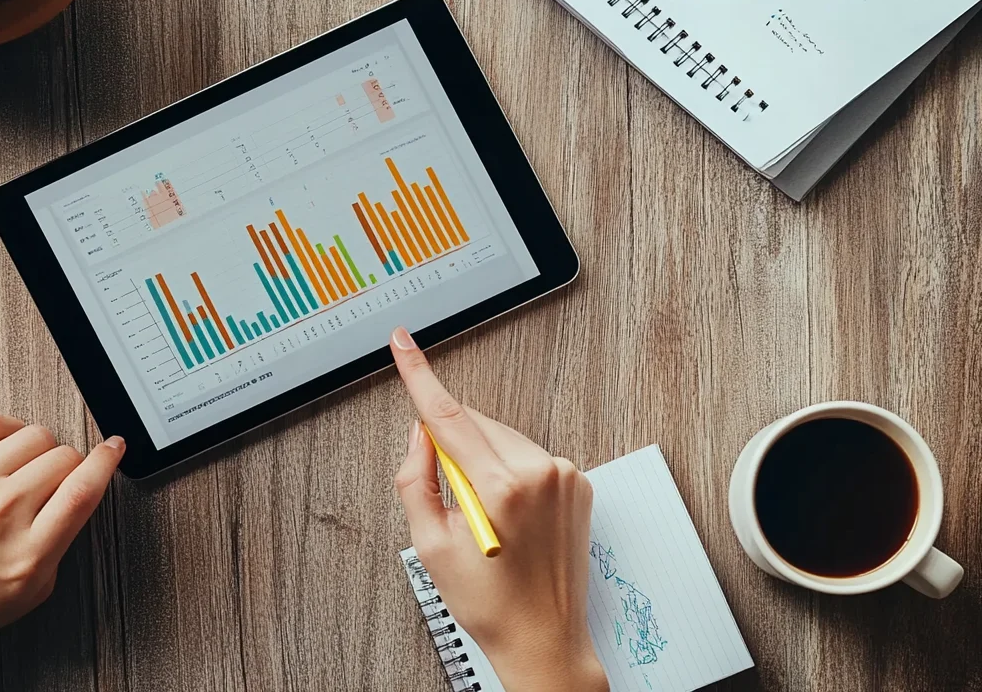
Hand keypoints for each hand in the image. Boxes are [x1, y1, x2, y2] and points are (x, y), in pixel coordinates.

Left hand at [0, 413, 123, 642]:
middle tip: (54, 484)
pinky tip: (7, 448)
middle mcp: (1, 512)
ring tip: (28, 469)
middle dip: (70, 467)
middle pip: (63, 458)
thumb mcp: (39, 586)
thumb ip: (64, 537)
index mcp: (30, 551)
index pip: (83, 489)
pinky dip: (8, 429)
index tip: (113, 449)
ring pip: (34, 435)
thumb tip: (83, 485)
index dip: (106, 461)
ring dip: (41, 449)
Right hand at [389, 328, 606, 691]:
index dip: (419, 375)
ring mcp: (564, 475)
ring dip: (483, 461)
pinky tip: (511, 516)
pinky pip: (528, 456)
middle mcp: (538, 472)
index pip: (447, 416)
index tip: (404, 344)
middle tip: (453, 503)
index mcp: (499, 488)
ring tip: (488, 520)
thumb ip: (416, 480)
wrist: (544, 639)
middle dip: (453, 447)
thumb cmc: (490, 604)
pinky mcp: (578, 482)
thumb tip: (420, 436)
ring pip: (501, 439)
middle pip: (474, 425)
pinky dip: (510, 473)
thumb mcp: (430, 546)